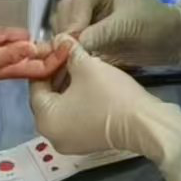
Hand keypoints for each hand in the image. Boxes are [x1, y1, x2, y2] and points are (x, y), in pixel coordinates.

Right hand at [0, 32, 72, 85]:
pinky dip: (0, 32)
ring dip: (7, 34)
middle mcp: (12, 63)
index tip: (68, 42)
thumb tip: (34, 47)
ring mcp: (3, 55)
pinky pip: (6, 37)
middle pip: (32, 48)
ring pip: (19, 40)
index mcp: (14, 70)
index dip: (58, 58)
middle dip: (22, 38)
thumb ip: (10, 53)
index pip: (44, 67)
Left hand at [29, 41, 180, 180]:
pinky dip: (77, 99)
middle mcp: (51, 135)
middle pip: (47, 96)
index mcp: (45, 119)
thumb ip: (68, 51)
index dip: (46, 61)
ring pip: (61, 106)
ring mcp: (70, 142)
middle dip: (57, 73)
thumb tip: (58, 39)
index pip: (35, 84)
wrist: (145, 123)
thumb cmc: (110, 94)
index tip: (56, 46)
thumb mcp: (86, 65)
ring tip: (81, 63)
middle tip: (69, 52)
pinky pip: (74, 116)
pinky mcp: (86, 142)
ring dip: (68, 85)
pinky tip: (89, 82)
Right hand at [53, 0, 180, 67]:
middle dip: (66, 33)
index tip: (71, 47)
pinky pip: (70, 35)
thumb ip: (99, 34)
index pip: (78, 2)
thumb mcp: (127, 27)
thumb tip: (72, 44)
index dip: (73, 25)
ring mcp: (88, 9)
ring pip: (63, 24)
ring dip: (65, 41)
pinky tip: (71, 59)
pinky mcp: (88, 26)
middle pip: (65, 11)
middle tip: (65, 56)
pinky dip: (70, 47)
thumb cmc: (154, 26)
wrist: (170, 41)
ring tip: (67, 59)